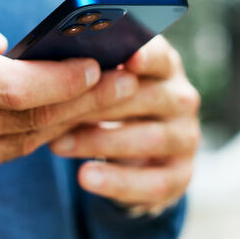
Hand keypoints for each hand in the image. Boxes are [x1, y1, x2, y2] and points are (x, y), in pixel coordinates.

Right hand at [0, 0, 137, 206]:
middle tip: (127, 84)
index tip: (99, 67)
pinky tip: (49, 122)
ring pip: (24, 144)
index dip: (64, 80)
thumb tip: (5, 44)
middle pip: (34, 119)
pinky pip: (0, 162)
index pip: (17, 87)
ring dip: (65, 122)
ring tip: (100, 100)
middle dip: (87, 102)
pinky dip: (25, 139)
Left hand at [50, 36, 200, 213]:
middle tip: (56, 109)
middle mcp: (182, 100)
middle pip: (150, 97)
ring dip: (101, 142)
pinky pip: (154, 182)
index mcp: (165, 68)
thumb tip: (53, 65)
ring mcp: (186, 138)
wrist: (132, 160)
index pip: (160, 56)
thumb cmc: (109, 109)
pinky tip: (86, 177)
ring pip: (151, 139)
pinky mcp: (181, 175)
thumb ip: (91, 73)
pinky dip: (118, 181)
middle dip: (101, 104)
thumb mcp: (103, 87)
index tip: (127, 59)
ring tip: (58, 145)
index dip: (146, 56)